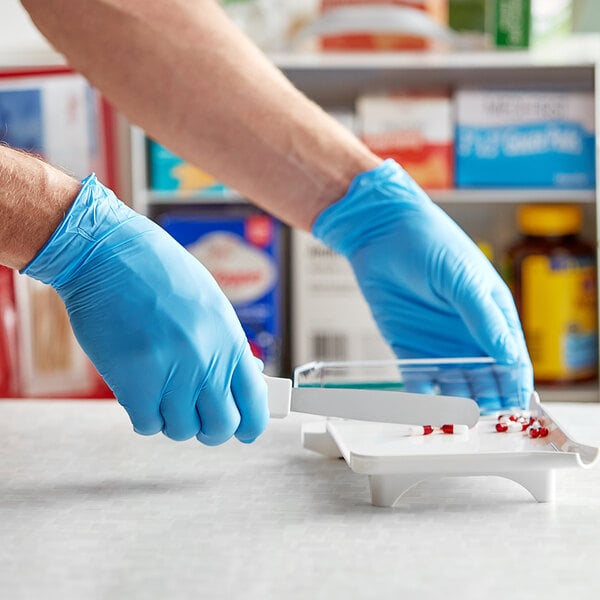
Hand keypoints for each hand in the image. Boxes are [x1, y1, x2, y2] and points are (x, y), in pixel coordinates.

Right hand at [23, 175, 267, 443]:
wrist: (110, 254)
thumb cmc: (160, 274)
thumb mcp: (211, 305)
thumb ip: (227, 345)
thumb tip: (246, 376)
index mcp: (230, 340)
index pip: (255, 404)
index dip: (251, 425)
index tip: (244, 430)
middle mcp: (207, 361)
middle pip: (221, 427)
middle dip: (210, 428)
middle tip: (198, 416)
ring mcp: (171, 374)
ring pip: (182, 430)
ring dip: (173, 420)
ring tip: (163, 395)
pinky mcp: (133, 383)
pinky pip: (148, 425)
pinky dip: (145, 416)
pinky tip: (141, 394)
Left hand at [313, 160, 532, 411]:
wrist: (380, 234)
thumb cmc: (431, 244)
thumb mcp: (464, 278)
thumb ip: (484, 318)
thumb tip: (510, 357)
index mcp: (491, 315)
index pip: (511, 357)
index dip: (515, 383)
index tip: (515, 406)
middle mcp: (468, 335)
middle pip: (485, 378)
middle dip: (487, 399)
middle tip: (483, 417)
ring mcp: (439, 344)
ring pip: (454, 384)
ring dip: (457, 403)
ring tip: (456, 420)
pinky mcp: (408, 349)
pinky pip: (419, 379)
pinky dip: (422, 396)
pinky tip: (424, 409)